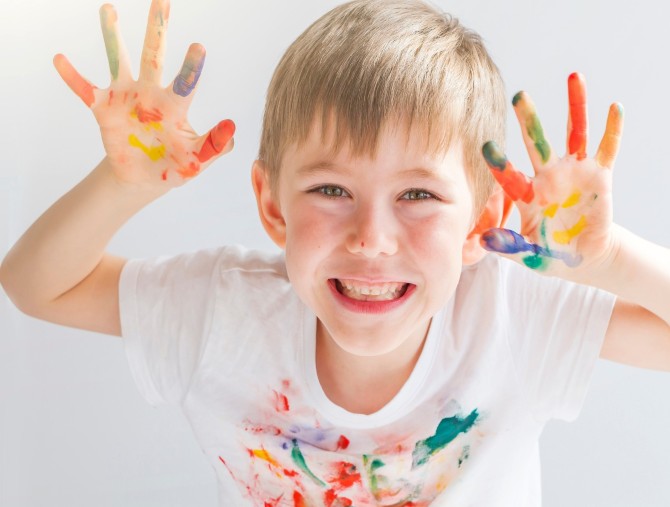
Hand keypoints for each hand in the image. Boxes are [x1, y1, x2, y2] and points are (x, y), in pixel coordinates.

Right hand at [53, 0, 233, 188]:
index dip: (191, 66)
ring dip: (112, 36)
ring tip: (108, 9)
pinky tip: (59, 58)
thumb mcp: (198, 160)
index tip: (198, 46)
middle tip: (162, 0)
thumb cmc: (176, 166)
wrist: (145, 179)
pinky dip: (72, 76)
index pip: (185, 82)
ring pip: (119, 61)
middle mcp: (151, 93)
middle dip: (157, 30)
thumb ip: (215, 145)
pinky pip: (85, 89)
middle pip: (154, 56)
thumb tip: (232, 128)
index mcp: (176, 104)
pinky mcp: (103, 108)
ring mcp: (126, 97)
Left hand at [480, 73, 623, 279]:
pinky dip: (612, 128)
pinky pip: (608, 148)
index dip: (499, 162)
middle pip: (536, 143)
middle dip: (529, 120)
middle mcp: (548, 176)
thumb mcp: (529, 255)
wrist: (583, 259)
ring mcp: (574, 172)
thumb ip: (509, 246)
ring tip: (574, 77)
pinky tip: (614, 106)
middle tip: (520, 95)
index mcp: (526, 194)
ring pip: (574, 133)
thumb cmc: (551, 254)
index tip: (487, 145)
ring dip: (575, 106)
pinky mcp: (600, 175)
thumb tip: (485, 240)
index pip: (509, 176)